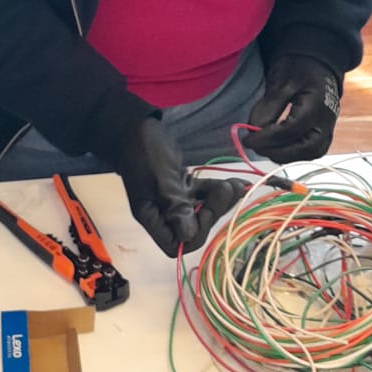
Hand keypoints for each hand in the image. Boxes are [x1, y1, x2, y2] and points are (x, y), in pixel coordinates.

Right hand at [114, 117, 244, 256]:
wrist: (133, 128)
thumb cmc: (144, 152)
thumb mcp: (160, 179)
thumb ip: (175, 205)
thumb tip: (189, 236)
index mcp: (152, 217)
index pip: (177, 244)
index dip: (196, 233)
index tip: (206, 210)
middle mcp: (163, 213)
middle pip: (194, 227)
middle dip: (214, 211)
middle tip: (227, 190)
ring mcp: (174, 200)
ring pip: (202, 209)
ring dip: (221, 200)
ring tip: (237, 185)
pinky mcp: (182, 187)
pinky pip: (203, 194)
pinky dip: (219, 190)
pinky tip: (236, 181)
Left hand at [247, 55, 341, 163]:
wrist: (316, 66)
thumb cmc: (299, 69)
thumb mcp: (281, 81)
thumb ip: (269, 106)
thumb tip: (255, 129)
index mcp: (316, 105)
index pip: (290, 130)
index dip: (267, 138)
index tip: (248, 140)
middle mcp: (326, 122)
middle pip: (304, 149)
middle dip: (275, 151)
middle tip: (254, 146)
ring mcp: (327, 130)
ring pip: (308, 154)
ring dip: (283, 155)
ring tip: (263, 146)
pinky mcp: (323, 136)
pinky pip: (309, 153)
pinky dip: (291, 154)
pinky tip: (275, 148)